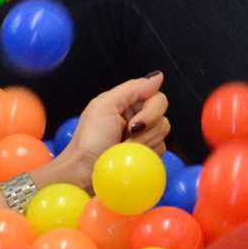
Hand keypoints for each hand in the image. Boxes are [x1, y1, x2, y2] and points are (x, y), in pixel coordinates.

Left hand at [49, 74, 168, 191]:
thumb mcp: (105, 106)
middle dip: (145, 128)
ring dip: (141, 143)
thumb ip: (133, 88)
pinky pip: (160, 152)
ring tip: (122, 148)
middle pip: (163, 116)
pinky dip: (144, 155)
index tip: (132, 123)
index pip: (156, 97)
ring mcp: (143, 139)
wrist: (84, 172)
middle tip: (125, 135)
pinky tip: (129, 158)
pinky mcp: (147, 157)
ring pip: (163, 135)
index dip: (151, 109)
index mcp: (127, 104)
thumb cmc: (89, 139)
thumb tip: (158, 76)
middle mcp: (137, 119)